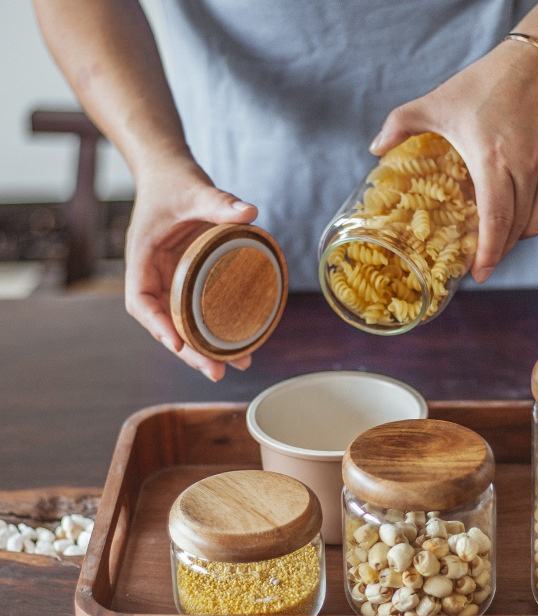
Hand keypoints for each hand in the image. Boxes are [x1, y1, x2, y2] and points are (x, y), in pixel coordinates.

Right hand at [125, 158, 258, 380]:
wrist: (171, 173)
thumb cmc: (174, 181)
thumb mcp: (194, 189)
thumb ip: (218, 201)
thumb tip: (249, 212)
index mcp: (142, 259)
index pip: (141, 301)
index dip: (157, 325)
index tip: (176, 343)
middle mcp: (154, 276)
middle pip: (165, 324)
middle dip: (189, 351)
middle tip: (217, 372)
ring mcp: (171, 282)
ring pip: (183, 324)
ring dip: (205, 348)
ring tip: (235, 366)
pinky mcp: (188, 281)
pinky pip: (198, 311)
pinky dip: (215, 329)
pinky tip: (240, 345)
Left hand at [370, 42, 537, 282]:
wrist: (537, 63)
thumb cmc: (484, 85)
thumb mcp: (437, 102)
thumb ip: (401, 124)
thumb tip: (373, 150)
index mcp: (492, 160)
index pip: (494, 223)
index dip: (487, 255)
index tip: (478, 274)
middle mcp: (526, 168)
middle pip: (515, 230)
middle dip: (497, 248)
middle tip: (482, 254)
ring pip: (537, 225)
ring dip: (518, 235)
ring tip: (502, 228)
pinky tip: (529, 214)